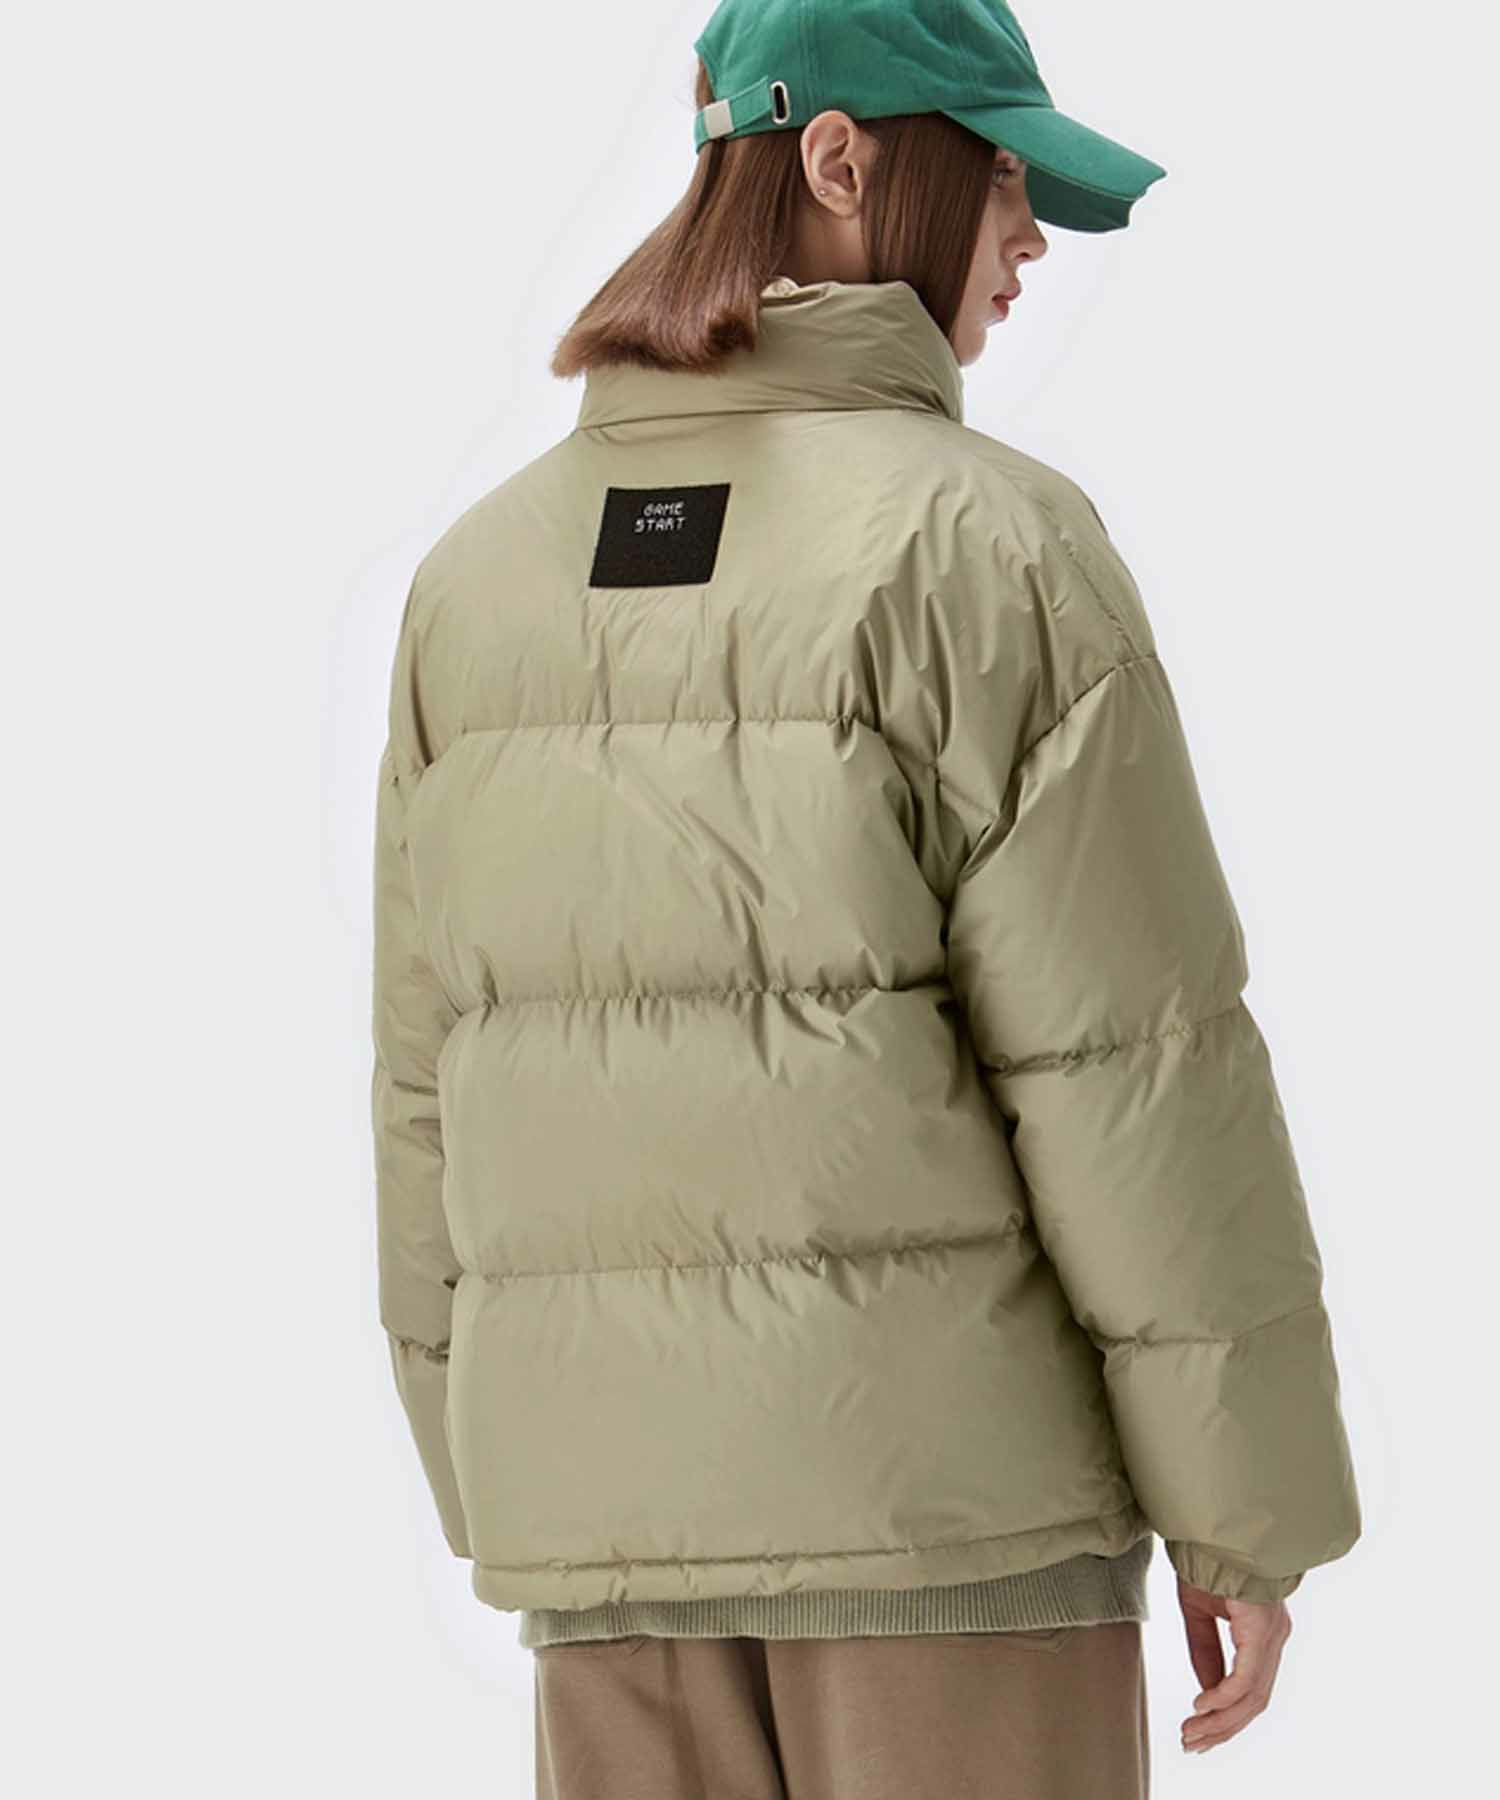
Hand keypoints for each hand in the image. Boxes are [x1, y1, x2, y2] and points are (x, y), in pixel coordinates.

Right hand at [1178, 1576, 1292, 1755]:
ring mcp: (1271, 1636)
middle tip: (1192, 1743)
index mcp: (1262, 1633)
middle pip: (1254, 1701)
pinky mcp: (1262, 1631)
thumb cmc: (1208, 1559)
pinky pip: (1245, 1678)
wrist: (1215, 1523)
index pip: (1250, 1689)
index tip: (1197, 1732)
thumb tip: (1207, 1693)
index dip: (1225, 1716)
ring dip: (1220, 1721)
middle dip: (1222, 1728)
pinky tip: (1202, 1706)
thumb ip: (1204, 1650)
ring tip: (1192, 1734)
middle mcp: (1274, 1639)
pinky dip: (1223, 1697)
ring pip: (1252, 1697)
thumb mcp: (1198, 1610)